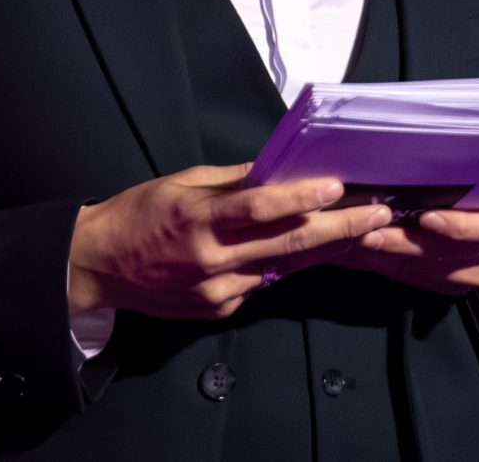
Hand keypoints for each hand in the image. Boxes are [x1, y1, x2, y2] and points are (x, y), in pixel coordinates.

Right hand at [68, 162, 395, 321]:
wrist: (98, 267)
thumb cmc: (141, 214)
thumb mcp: (183, 183)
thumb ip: (233, 181)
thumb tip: (278, 168)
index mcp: (199, 221)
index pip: (260, 208)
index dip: (302, 198)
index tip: (339, 186)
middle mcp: (211, 260)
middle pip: (287, 244)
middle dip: (340, 228)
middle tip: (380, 214)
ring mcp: (216, 292)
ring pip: (282, 267)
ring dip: (325, 249)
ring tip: (365, 229)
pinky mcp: (218, 310)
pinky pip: (261, 283)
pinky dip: (285, 265)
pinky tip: (311, 251)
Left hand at [333, 178, 478, 295]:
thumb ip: (466, 167)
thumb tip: (415, 150)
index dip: (454, 225)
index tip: (421, 217)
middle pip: (448, 253)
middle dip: (403, 244)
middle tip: (366, 233)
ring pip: (431, 271)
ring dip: (390, 260)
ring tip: (356, 247)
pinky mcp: (464, 288)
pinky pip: (427, 283)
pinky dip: (395, 271)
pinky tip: (368, 261)